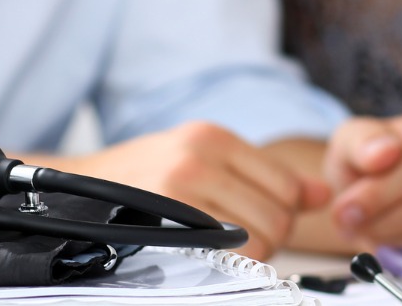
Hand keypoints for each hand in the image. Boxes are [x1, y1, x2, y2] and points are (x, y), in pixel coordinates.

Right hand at [28, 121, 330, 259]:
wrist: (78, 192)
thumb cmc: (146, 179)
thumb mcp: (205, 160)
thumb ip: (267, 175)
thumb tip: (323, 194)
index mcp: (214, 136)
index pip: (285, 186)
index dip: (282, 214)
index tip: (261, 223)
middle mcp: (199, 156)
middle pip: (276, 216)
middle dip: (269, 239)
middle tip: (240, 242)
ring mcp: (180, 187)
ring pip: (256, 239)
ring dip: (249, 255)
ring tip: (221, 248)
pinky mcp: (165, 219)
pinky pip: (226, 255)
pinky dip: (227, 264)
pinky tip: (208, 255)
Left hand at [324, 106, 401, 252]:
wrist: (379, 187)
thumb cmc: (369, 160)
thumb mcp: (353, 140)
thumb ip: (362, 143)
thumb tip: (384, 153)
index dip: (380, 195)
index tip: (346, 209)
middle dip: (383, 222)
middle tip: (351, 225)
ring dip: (393, 242)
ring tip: (367, 230)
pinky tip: (391, 242)